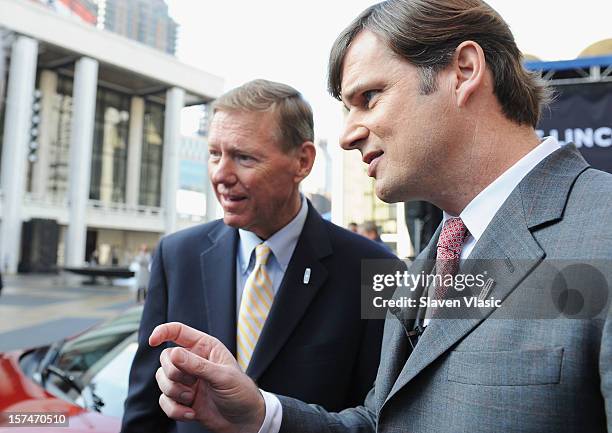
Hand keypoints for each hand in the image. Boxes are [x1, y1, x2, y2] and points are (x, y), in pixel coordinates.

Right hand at [149, 322, 265, 432]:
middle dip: (174, 374)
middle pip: (165, 359)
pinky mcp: (181, 399)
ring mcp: (186, 381)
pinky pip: (164, 401)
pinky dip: (175, 410)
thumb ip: (197, 365)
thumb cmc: (240, 392)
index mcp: (204, 347)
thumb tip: (173, 353)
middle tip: (192, 383)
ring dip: (175, 393)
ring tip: (193, 399)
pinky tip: (192, 413)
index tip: (152, 341)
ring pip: (162, 381)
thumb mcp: (222, 376)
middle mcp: (192, 361)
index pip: (178, 331)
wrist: (243, 420)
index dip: (163, 332)